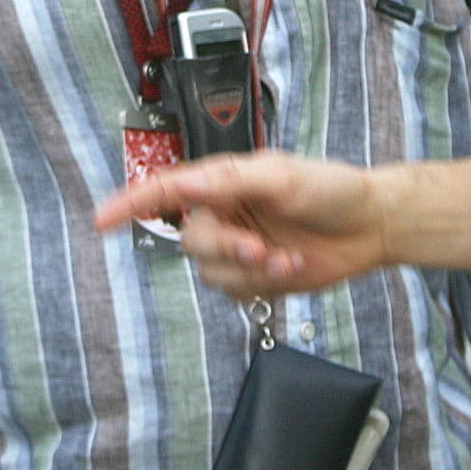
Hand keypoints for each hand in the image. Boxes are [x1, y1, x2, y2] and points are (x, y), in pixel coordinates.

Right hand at [91, 151, 385, 295]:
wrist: (369, 225)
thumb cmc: (330, 189)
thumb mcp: (281, 177)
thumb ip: (229, 182)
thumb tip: (185, 186)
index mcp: (222, 181)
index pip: (165, 191)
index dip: (130, 204)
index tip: (101, 221)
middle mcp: (224, 213)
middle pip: (192, 242)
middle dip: (227, 250)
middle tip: (262, 249)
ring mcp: (238, 246)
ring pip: (213, 273)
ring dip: (252, 271)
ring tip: (287, 258)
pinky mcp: (255, 276)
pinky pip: (236, 292)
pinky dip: (263, 286)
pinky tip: (291, 267)